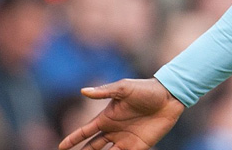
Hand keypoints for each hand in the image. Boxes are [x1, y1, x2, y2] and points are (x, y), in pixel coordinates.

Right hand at [59, 78, 185, 149]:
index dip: (73, 139)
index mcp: (107, 117)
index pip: (85, 131)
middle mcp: (113, 131)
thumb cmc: (147, 89)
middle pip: (92, 147)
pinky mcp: (139, 146)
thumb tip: (83, 91)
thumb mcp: (125, 88)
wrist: (170, 96)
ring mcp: (125, 139)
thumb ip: (104, 92)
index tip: (61, 147)